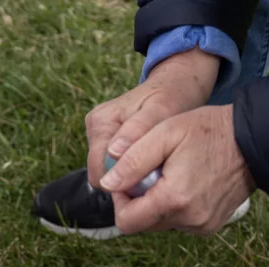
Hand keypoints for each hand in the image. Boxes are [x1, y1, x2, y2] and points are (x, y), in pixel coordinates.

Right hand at [85, 48, 220, 187]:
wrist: (175, 84)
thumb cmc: (172, 97)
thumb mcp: (161, 111)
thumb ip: (138, 130)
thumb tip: (113, 152)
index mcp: (100, 122)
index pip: (99, 171)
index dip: (124, 180)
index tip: (151, 173)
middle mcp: (93, 127)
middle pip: (101, 173)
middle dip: (126, 176)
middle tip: (154, 167)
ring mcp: (96, 133)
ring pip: (106, 171)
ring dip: (128, 171)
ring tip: (153, 158)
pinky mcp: (104, 138)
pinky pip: (112, 164)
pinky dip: (129, 165)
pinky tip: (146, 154)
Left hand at [101, 105, 254, 235]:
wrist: (257, 139)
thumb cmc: (210, 130)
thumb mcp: (165, 134)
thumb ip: (132, 160)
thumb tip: (106, 183)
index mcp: (174, 200)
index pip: (126, 222)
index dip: (119, 201)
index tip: (127, 179)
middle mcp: (189, 220)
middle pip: (142, 223)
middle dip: (138, 200)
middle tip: (153, 171)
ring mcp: (202, 225)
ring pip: (160, 223)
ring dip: (156, 204)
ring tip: (173, 174)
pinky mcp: (211, 225)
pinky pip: (179, 222)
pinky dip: (175, 206)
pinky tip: (187, 182)